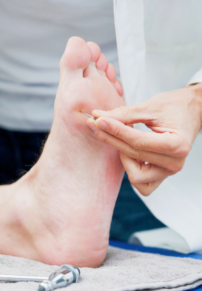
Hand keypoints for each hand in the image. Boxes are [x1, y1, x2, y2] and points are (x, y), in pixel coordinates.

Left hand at [87, 84, 201, 195]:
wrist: (191, 111)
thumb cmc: (174, 107)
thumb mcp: (149, 107)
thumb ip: (124, 114)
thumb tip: (99, 116)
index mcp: (177, 144)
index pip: (137, 142)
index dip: (115, 131)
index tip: (99, 120)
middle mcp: (175, 163)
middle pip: (133, 156)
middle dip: (112, 139)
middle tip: (98, 123)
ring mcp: (169, 171)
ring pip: (135, 176)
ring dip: (123, 157)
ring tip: (121, 136)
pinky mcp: (162, 175)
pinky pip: (141, 184)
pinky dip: (131, 169)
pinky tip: (128, 151)